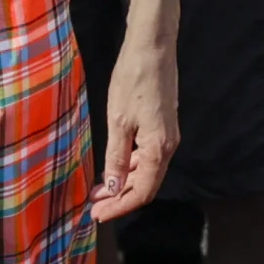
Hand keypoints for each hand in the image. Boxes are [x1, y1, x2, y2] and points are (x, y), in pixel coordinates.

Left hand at [88, 38, 180, 223]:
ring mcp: (167, 135)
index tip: (97, 216)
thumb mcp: (119, 121)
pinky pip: (148, 156)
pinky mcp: (162, 125)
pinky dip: (130, 166)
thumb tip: (113, 189)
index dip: (119, 207)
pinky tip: (113, 167)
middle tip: (95, 208)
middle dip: (120, 199)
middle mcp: (168, 146)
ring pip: (147, 171)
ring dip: (124, 183)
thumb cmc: (133, 80)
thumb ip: (116, 158)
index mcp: (159, 148)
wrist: (152, 47)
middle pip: (146, 185)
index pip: (141, 192)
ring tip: (99, 191)